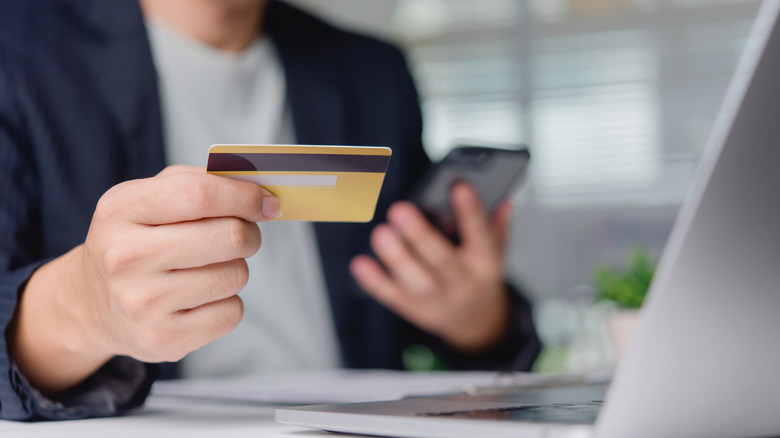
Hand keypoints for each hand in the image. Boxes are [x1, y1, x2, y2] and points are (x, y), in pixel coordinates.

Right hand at [9, 166, 278, 392]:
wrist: (93, 302)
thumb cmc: (137, 240)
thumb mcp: (149, 198)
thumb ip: (199, 183)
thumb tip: (260, 193)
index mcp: (121, 210)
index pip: (199, 195)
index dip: (244, 196)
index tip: (266, 202)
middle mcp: (125, 257)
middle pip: (229, 236)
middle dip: (249, 233)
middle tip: (242, 236)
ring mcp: (141, 303)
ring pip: (235, 276)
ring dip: (235, 269)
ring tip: (209, 268)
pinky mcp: (162, 340)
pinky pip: (231, 313)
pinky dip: (227, 303)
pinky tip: (200, 298)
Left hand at [350, 182, 511, 353]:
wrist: (476, 319)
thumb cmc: (479, 273)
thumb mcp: (495, 248)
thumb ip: (495, 223)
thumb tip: (501, 198)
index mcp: (486, 263)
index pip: (481, 235)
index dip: (471, 211)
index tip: (459, 186)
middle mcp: (463, 283)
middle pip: (443, 261)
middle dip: (420, 235)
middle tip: (400, 209)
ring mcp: (438, 299)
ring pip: (417, 282)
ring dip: (397, 258)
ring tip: (381, 233)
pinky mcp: (415, 310)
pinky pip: (393, 297)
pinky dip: (375, 282)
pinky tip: (361, 263)